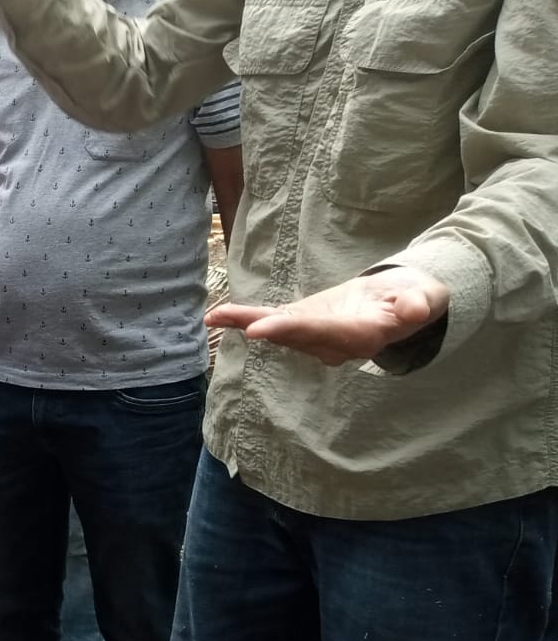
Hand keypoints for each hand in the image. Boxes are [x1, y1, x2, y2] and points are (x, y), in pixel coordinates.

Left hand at [206, 266, 448, 365]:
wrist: (403, 305)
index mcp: (362, 336)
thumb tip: (415, 308)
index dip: (293, 330)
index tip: (262, 329)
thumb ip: (416, 304)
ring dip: (245, 323)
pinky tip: (216, 316)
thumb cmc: (415, 297)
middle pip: (295, 335)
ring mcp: (315, 337)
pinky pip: (270, 322)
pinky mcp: (302, 325)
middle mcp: (333, 344)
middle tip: (240, 326)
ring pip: (277, 330)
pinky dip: (243, 319)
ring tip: (216, 316)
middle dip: (266, 330)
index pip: (324, 333)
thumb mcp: (423, 296)